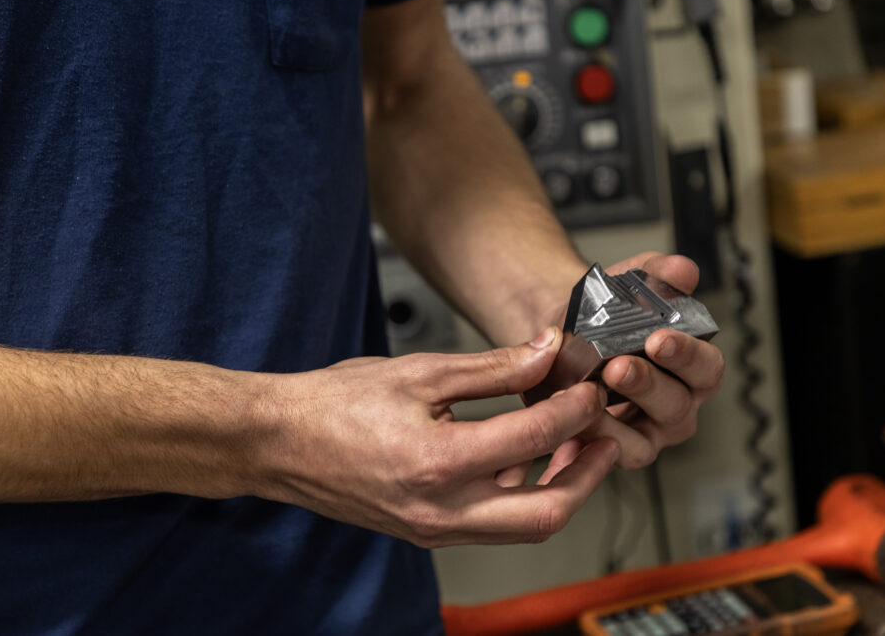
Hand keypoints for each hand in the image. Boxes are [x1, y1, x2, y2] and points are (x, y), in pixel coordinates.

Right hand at [246, 328, 618, 547]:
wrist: (280, 442)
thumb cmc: (335, 404)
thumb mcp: (420, 372)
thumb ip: (492, 366)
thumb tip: (546, 350)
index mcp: (438, 462)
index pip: (534, 436)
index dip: (574, 409)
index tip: (588, 387)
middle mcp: (441, 510)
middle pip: (547, 513)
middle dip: (588, 475)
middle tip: (604, 439)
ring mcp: (434, 530)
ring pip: (523, 528)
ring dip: (561, 491)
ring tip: (575, 450)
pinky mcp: (428, 533)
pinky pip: (493, 528)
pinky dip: (523, 501)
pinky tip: (527, 466)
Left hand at [542, 252, 723, 476]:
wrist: (561, 333)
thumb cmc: (606, 314)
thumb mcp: (631, 284)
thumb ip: (659, 274)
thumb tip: (684, 271)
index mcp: (693, 367)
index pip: (707, 368)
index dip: (687, 355)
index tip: (660, 338)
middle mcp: (677, 404)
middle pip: (677, 405)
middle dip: (648, 385)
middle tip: (619, 365)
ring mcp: (646, 433)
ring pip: (644, 440)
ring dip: (616, 419)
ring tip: (592, 389)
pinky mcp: (613, 450)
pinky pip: (606, 455)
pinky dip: (590, 438)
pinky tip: (574, 417)